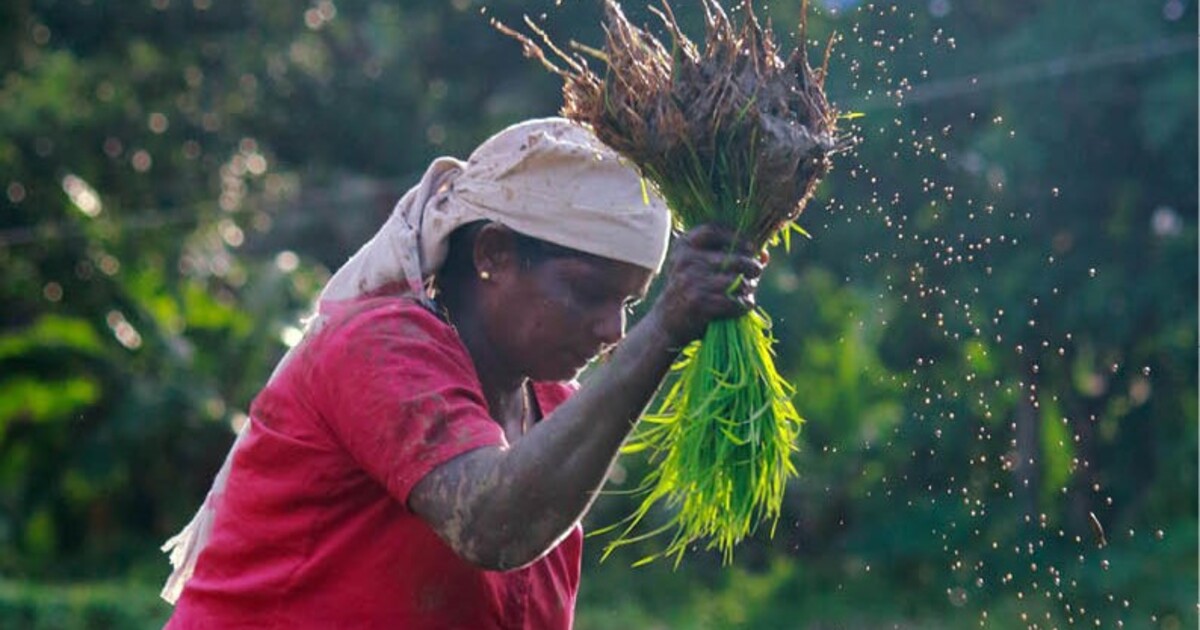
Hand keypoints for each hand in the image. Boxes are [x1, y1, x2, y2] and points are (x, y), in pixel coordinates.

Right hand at [649, 224, 764, 346]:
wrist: (667, 322)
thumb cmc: (690, 289)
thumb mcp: (698, 266)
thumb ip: (727, 255)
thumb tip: (765, 254)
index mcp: (684, 246)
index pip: (713, 230)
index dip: (737, 236)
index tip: (750, 246)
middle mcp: (686, 261)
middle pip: (734, 258)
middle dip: (751, 266)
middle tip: (755, 271)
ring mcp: (692, 282)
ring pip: (737, 282)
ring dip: (748, 289)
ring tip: (747, 292)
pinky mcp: (699, 304)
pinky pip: (734, 302)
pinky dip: (743, 305)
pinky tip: (741, 306)